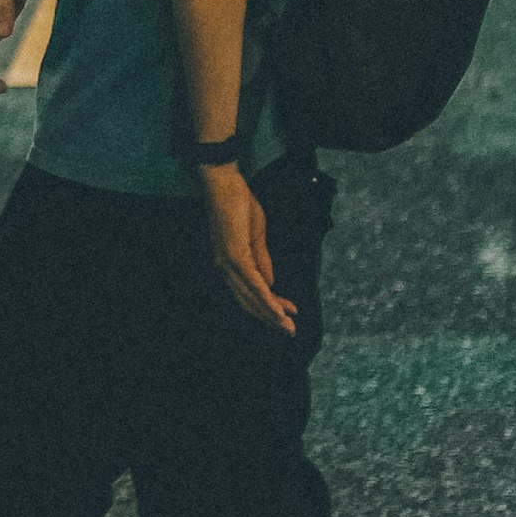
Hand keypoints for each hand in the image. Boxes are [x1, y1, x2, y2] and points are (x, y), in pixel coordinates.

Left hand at [201, 161, 296, 338]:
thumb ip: (262, 260)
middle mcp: (225, 269)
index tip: (289, 314)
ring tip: (288, 327)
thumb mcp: (255, 236)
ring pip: (251, 298)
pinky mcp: (235, 256)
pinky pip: (253, 283)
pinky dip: (266, 298)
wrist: (225, 184)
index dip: (270, 306)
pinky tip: (278, 310)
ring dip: (270, 314)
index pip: (251, 293)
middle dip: (271, 319)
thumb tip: (271, 284)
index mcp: (229, 265)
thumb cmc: (239, 204)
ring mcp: (228, 264)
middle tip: (290, 332)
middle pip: (249, 302)